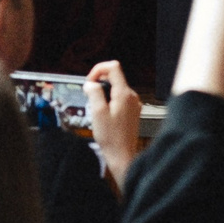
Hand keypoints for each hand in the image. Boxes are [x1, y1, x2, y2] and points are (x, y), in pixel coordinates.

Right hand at [85, 61, 142, 193]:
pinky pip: (119, 98)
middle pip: (114, 77)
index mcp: (124, 94)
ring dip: (103, 93)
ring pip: (116, 88)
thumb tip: (90, 83)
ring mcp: (133, 104)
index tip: (90, 82)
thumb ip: (94, 93)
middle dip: (99, 83)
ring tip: (96, 109)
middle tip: (89, 97)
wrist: (122, 155)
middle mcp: (132, 96)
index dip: (98, 70)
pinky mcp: (132, 111)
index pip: (113, 67)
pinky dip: (109, 101)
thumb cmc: (111, 138)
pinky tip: (104, 115)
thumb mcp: (97, 113)